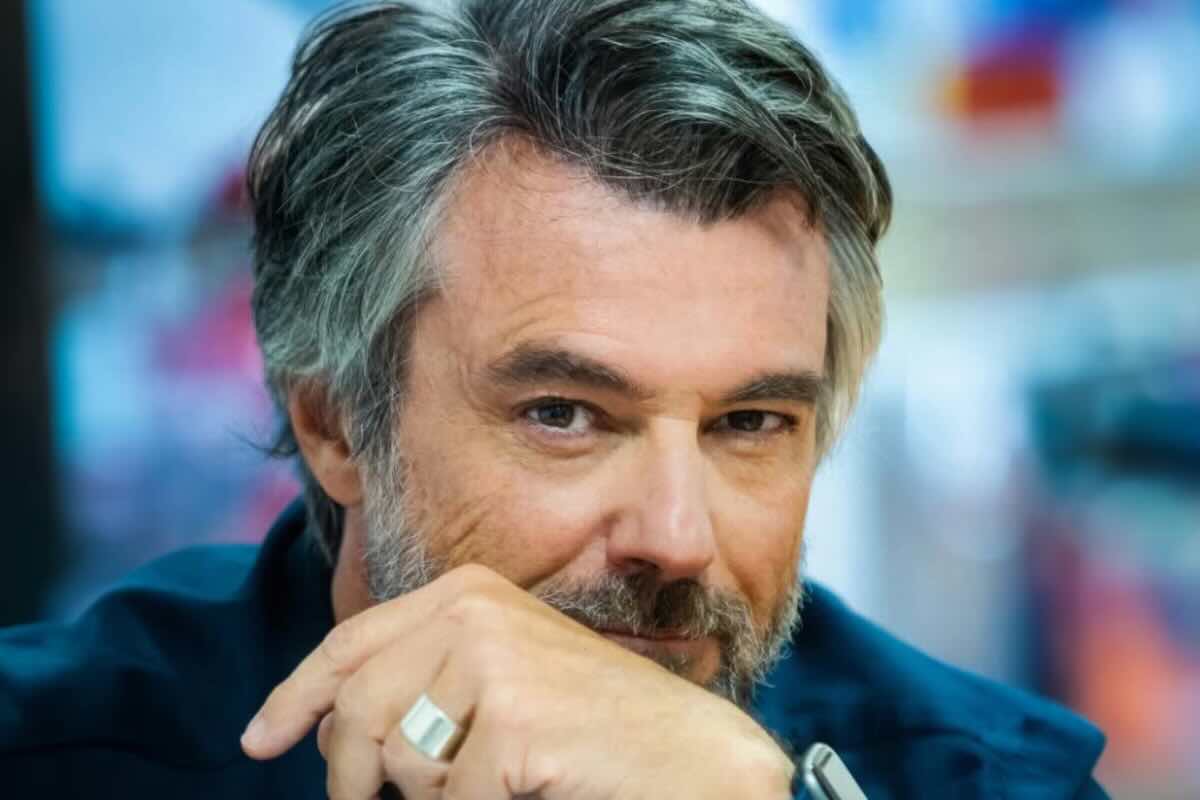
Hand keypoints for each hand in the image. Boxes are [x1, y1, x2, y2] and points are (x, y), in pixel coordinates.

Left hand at [240, 564, 793, 798]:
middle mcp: (472, 613)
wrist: (694, 757)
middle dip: (350, 773)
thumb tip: (333, 727)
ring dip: (430, 795)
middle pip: (355, 711)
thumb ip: (426, 678)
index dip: (296, 697)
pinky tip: (529, 789)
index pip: (351, 644)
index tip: (260, 740)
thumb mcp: (505, 677)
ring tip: (499, 777)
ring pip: (395, 763)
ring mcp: (492, 664)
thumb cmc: (597, 726)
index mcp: (468, 592)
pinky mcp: (510, 724)